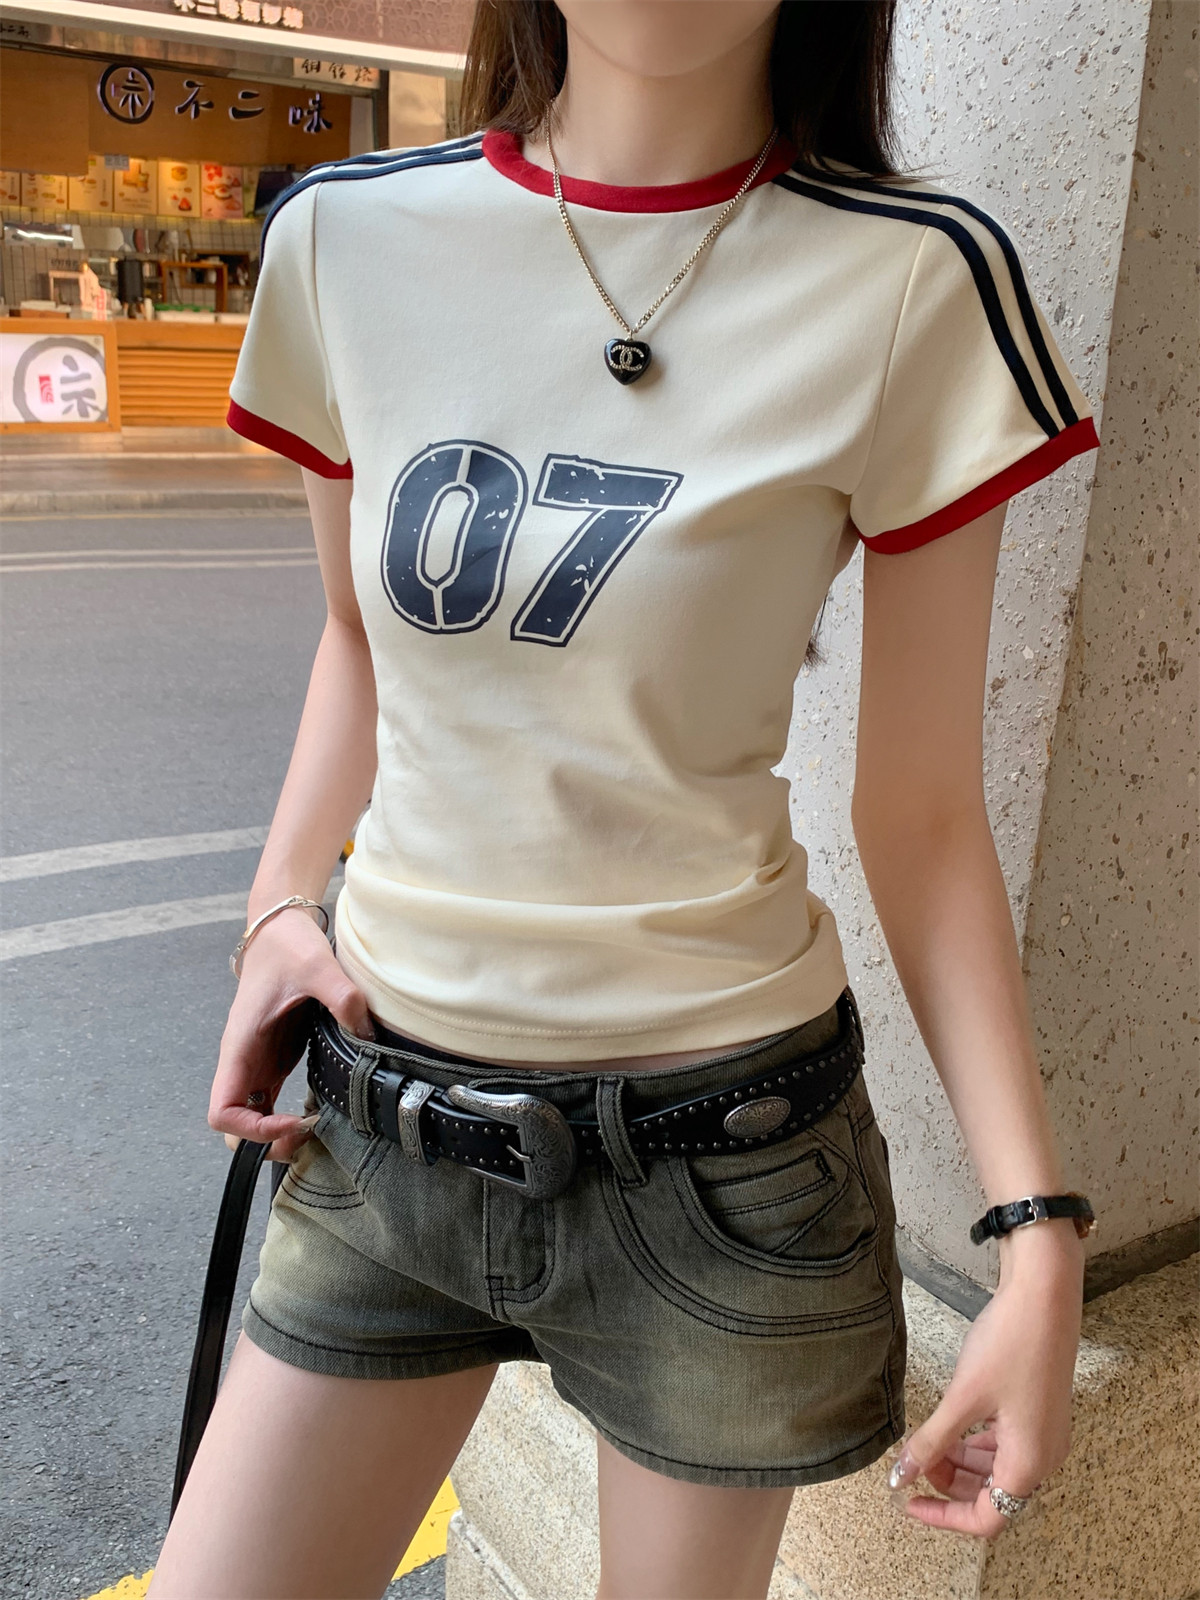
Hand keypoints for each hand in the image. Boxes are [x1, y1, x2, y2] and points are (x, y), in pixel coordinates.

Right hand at [208, 906, 373, 1162]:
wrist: (279, 930)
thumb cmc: (288, 947)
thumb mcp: (318, 966)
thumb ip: (342, 997)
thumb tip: (366, 1034)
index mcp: (240, 1046)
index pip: (222, 1111)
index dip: (252, 1130)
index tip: (292, 1121)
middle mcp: (243, 1061)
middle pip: (231, 1127)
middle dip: (262, 1143)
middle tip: (306, 1136)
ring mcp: (256, 1063)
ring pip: (249, 1119)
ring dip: (273, 1136)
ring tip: (313, 1133)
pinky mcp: (272, 1059)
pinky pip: (267, 1103)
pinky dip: (283, 1120)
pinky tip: (314, 1116)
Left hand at [886, 1233, 1083, 1537]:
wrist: (1045, 1295)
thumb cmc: (1010, 1346)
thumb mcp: (963, 1397)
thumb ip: (932, 1441)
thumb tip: (901, 1476)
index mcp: (1029, 1464)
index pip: (986, 1518)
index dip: (945, 1516)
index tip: (910, 1502)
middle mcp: (1044, 1457)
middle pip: (993, 1495)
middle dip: (951, 1484)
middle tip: (915, 1462)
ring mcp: (1046, 1434)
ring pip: (998, 1469)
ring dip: (962, 1463)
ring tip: (928, 1442)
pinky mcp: (1041, 1410)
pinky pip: (1007, 1444)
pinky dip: (977, 1442)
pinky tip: (954, 1425)